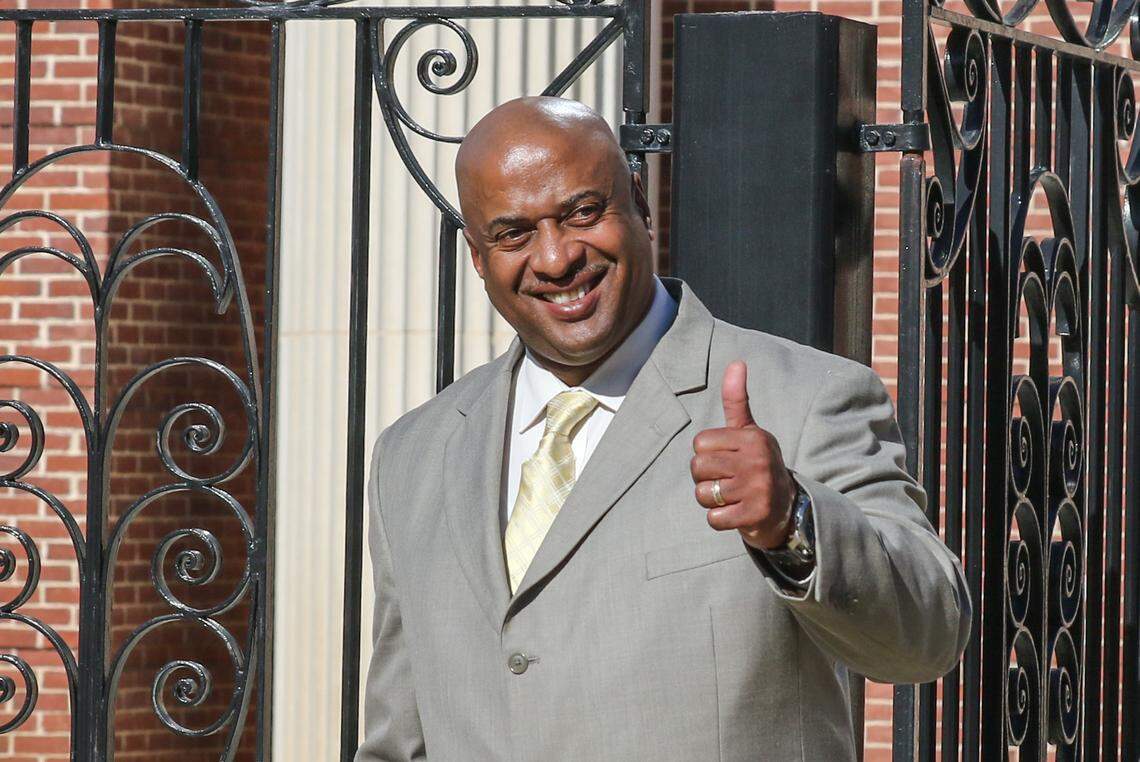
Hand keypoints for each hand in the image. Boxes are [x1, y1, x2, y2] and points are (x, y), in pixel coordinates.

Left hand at [690, 360, 796, 549]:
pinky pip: (713, 518)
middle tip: (726, 480)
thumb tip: (736, 362)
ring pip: (702, 494)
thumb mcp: (749, 432)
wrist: (787, 509)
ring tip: (731, 497)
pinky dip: (719, 519)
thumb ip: (736, 400)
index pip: (700, 443)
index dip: (706, 454)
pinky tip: (736, 513)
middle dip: (704, 477)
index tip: (726, 460)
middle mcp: (757, 461)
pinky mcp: (755, 516)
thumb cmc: (757, 465)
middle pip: (697, 467)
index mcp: (753, 438)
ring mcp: (758, 489)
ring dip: (711, 500)